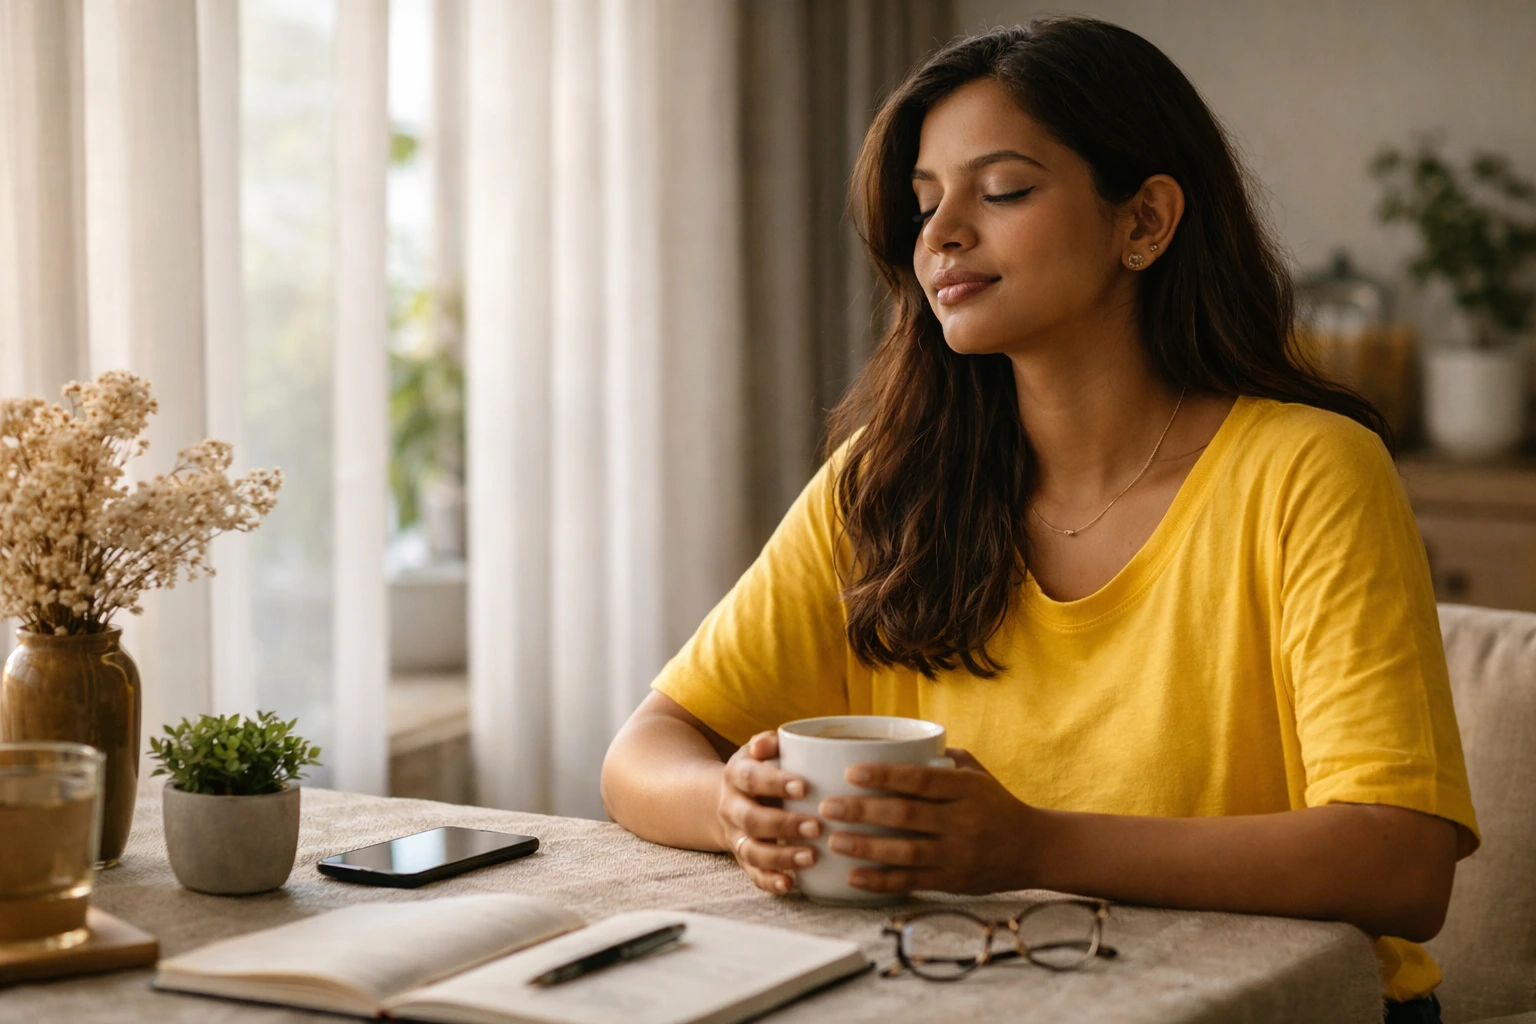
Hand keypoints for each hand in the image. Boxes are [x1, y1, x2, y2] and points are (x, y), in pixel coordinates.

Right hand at [717, 731, 821, 894]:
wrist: (730, 797)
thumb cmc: (762, 769)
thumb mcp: (762, 751)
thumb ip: (769, 743)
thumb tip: (767, 744)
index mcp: (736, 774)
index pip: (751, 778)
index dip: (775, 783)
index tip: (804, 787)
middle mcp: (731, 807)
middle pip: (752, 819)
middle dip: (784, 825)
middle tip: (816, 827)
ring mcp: (736, 836)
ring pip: (752, 851)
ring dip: (781, 857)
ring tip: (811, 857)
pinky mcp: (744, 859)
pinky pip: (753, 874)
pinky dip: (770, 882)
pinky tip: (791, 884)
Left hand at [819, 748, 1038, 895]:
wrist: (1034, 849)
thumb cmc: (997, 804)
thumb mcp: (978, 773)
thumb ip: (942, 758)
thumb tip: (896, 742)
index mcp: (968, 790)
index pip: (921, 780)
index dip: (884, 776)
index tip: (851, 773)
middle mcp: (963, 822)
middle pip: (906, 816)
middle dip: (862, 812)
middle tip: (827, 808)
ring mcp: (958, 855)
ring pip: (905, 852)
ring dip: (865, 848)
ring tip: (835, 840)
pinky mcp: (953, 882)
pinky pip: (912, 882)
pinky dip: (880, 881)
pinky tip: (852, 877)